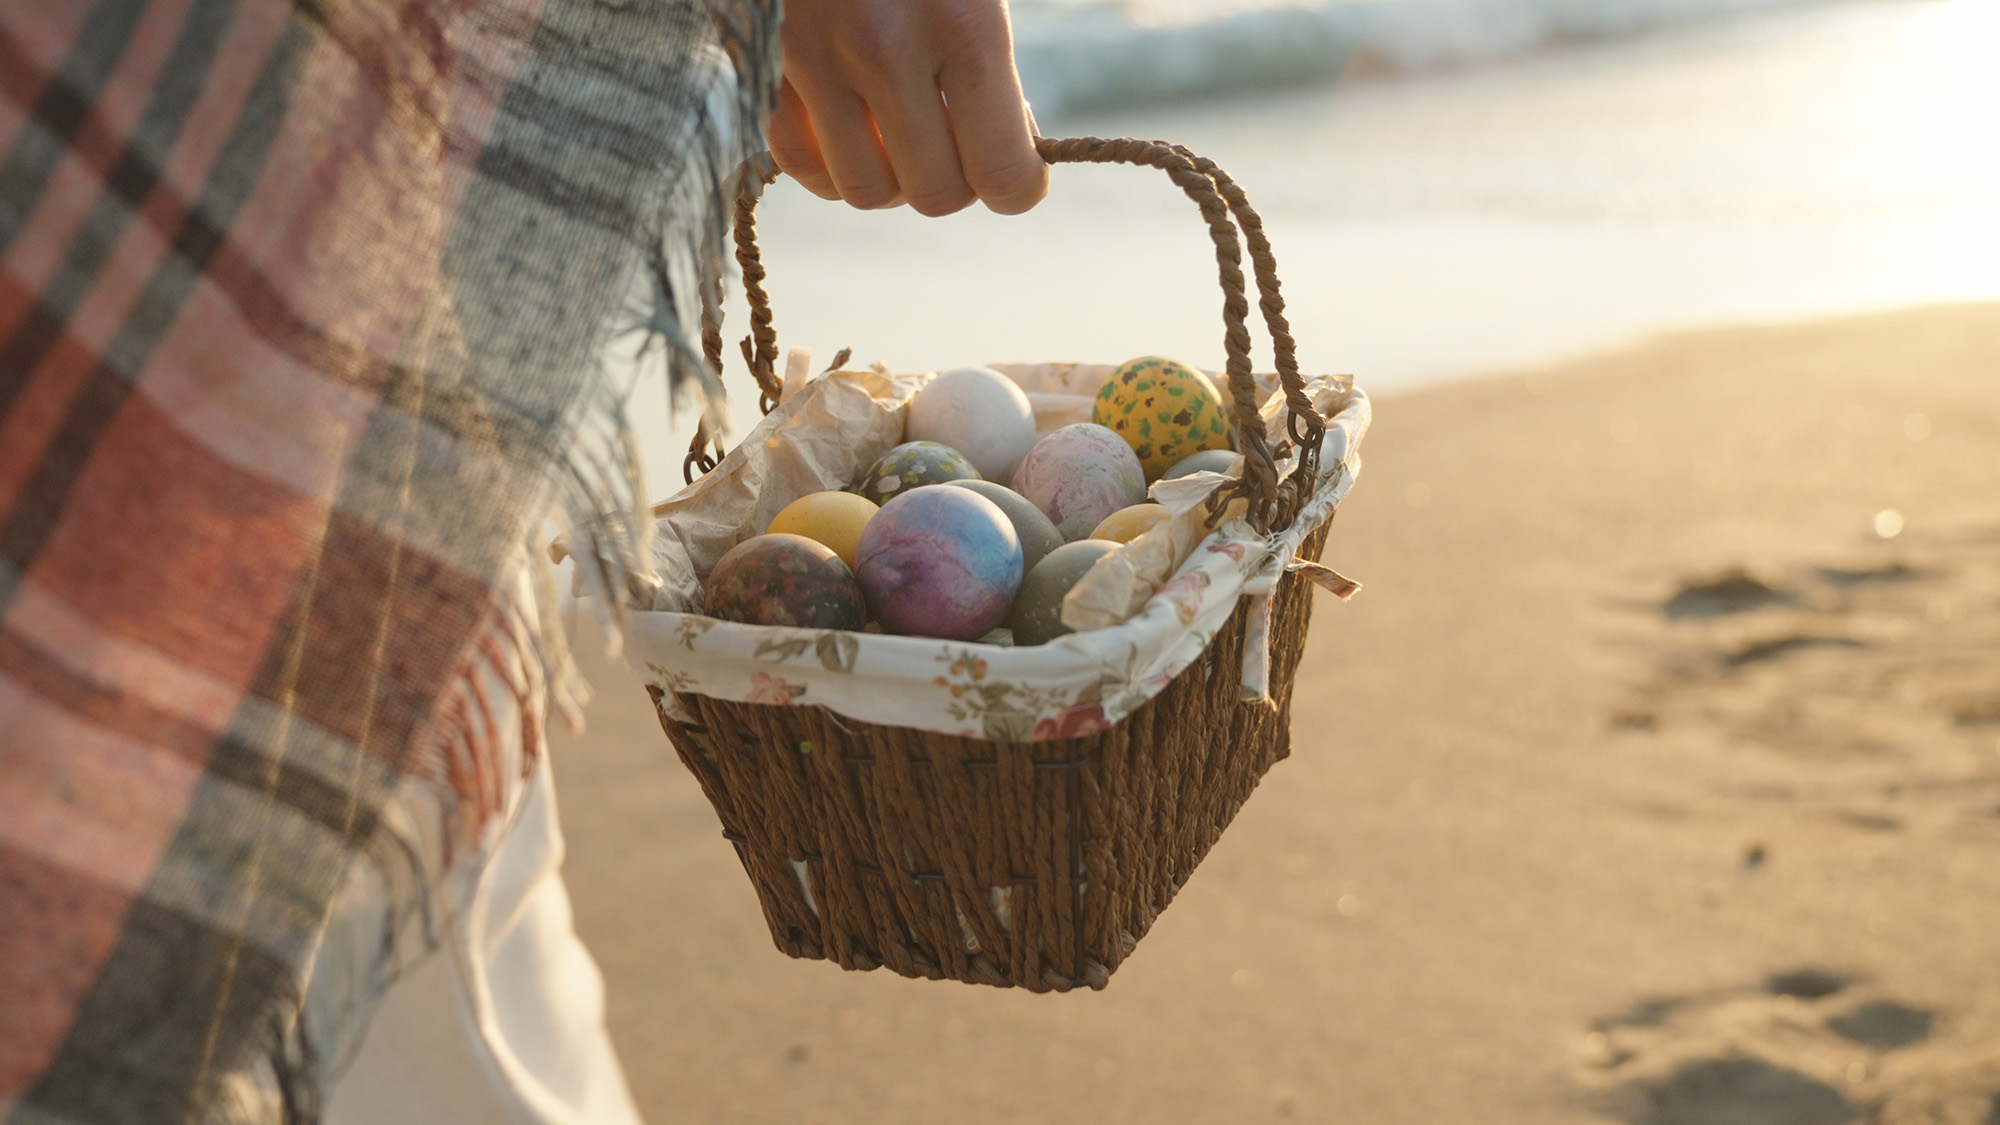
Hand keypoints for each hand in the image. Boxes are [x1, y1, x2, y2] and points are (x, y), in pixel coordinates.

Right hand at [769, 0, 1048, 215]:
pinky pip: (797, 162)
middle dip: (956, 180)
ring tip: (901, 131)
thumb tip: (1010, 148)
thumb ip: (992, 64)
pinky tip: (848, 129)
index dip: (1019, 188)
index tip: (1016, 169)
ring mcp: (818, 59)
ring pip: (864, 191)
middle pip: (935, 195)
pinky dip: (827, 164)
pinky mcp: (768, 59)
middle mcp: (890, 52)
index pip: (1004, 175)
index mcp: (966, 27)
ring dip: (891, 176)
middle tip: (956, 137)